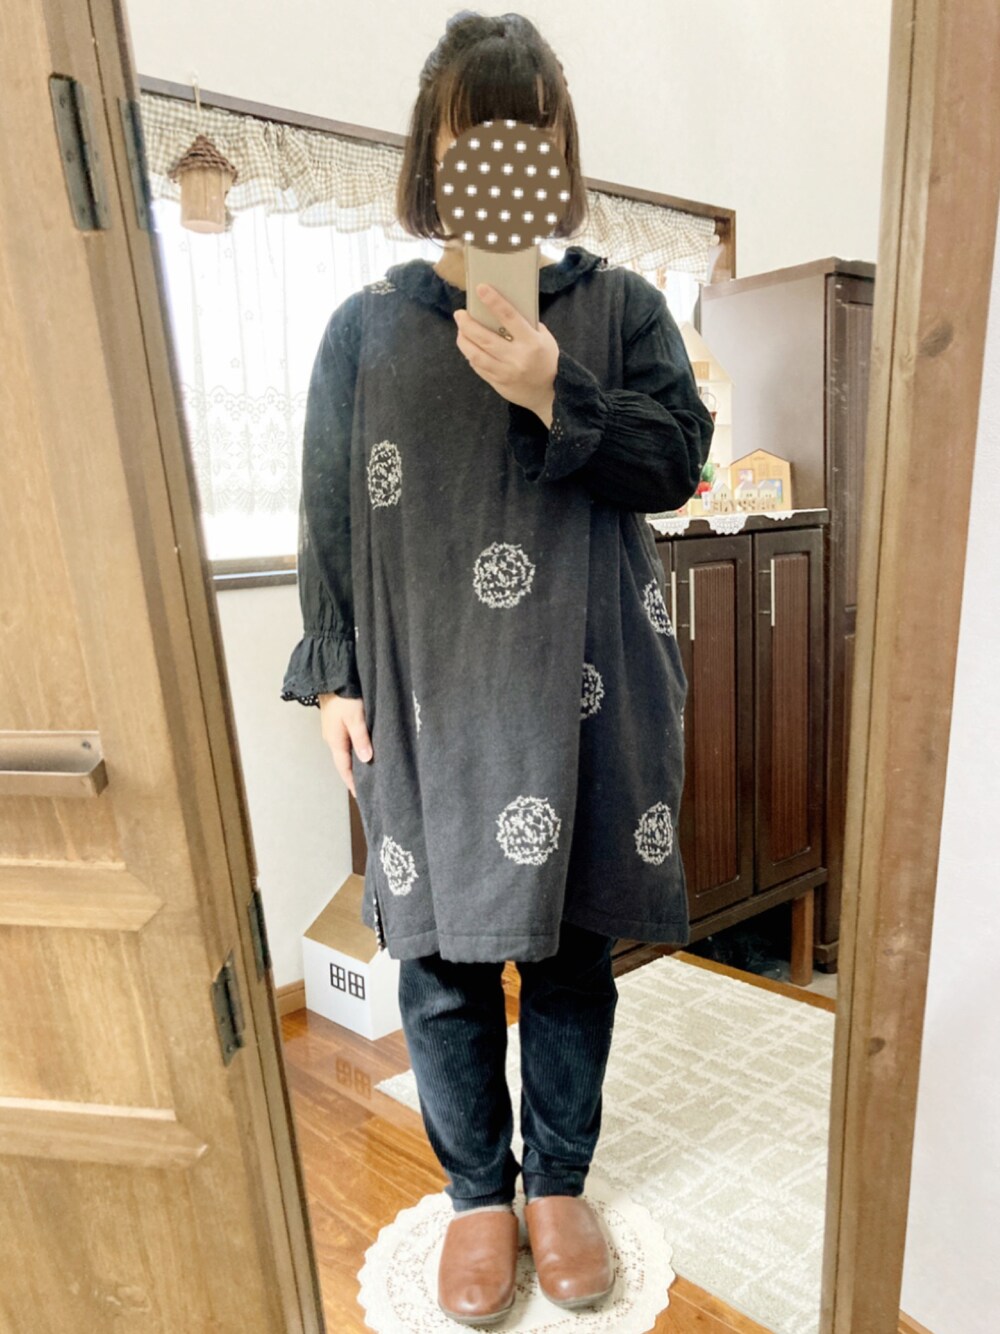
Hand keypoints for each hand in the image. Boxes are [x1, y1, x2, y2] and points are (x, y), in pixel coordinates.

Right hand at [318, 694, 370, 798]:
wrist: (331, 676)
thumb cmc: (344, 698)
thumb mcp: (356, 719)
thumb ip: (361, 739)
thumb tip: (366, 760)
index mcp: (335, 741)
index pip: (344, 768)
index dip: (352, 782)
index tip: (360, 795)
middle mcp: (332, 738)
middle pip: (343, 761)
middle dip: (353, 774)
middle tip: (367, 785)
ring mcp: (332, 730)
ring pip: (345, 751)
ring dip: (354, 761)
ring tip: (366, 770)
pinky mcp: (336, 721)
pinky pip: (346, 741)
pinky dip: (353, 749)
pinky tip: (362, 749)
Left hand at [453, 283, 557, 424]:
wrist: (550, 393)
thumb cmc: (547, 360)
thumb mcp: (544, 339)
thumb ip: (526, 325)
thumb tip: (501, 310)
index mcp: (531, 342)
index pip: (509, 317)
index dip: (494, 301)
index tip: (480, 289)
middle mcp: (516, 358)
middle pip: (485, 338)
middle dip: (467, 324)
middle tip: (459, 314)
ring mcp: (505, 373)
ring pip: (476, 355)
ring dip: (463, 341)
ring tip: (460, 330)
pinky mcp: (498, 384)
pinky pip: (478, 367)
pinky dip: (471, 355)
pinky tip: (469, 347)